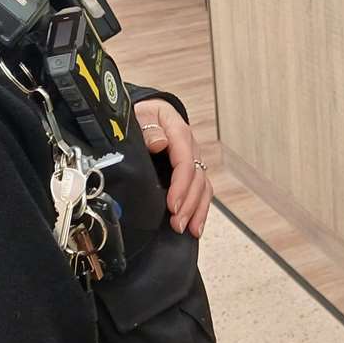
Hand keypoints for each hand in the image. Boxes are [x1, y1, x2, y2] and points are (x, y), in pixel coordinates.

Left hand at [134, 98, 211, 237]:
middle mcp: (190, 147)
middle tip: (178, 223)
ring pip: (203, 187)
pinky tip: (196, 227)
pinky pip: (202, 191)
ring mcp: (193, 160)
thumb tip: (159, 143)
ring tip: (189, 230)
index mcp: (178, 131)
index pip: (185, 161)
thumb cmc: (143, 115)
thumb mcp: (140, 115)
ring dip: (197, 210)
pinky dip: (200, 209)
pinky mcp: (191, 171)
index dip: (181, 185)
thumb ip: (148, 129)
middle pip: (197, 178)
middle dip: (189, 204)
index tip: (172, 205)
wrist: (147, 112)